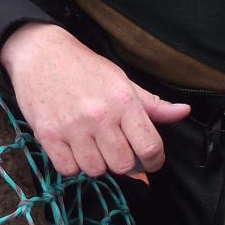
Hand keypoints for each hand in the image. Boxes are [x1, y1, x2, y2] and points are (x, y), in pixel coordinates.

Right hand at [0, 22, 188, 177]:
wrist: (40, 53)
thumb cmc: (84, 68)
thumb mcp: (122, 80)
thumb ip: (153, 104)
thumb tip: (184, 112)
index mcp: (123, 101)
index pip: (150, 147)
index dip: (154, 161)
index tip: (149, 162)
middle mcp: (100, 116)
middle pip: (123, 165)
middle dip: (124, 163)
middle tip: (116, 151)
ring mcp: (72, 127)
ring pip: (95, 170)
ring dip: (96, 163)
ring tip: (91, 146)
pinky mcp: (48, 135)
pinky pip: (68, 169)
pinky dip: (72, 164)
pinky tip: (73, 148)